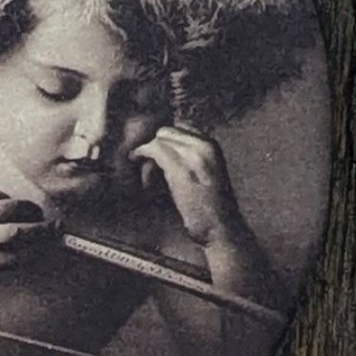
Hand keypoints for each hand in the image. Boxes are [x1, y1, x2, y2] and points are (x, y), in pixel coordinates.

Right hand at [0, 180, 50, 276]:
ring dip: (38, 234)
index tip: (23, 208)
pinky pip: (2, 260)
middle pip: (15, 212)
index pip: (1, 196)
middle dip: (36, 214)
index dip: (15, 202)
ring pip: (15, 234)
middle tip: (51, 219)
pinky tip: (32, 257)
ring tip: (52, 235)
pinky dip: (21, 258)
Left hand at [129, 125, 245, 248]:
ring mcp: (194, 156)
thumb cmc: (210, 207)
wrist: (221, 228)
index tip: (156, 156)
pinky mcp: (180, 169)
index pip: (180, 127)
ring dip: (148, 154)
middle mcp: (205, 146)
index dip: (165, 141)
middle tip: (150, 168)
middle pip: (167, 131)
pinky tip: (135, 160)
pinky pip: (155, 150)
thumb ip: (190, 157)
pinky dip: (141, 153)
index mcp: (212, 146)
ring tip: (148, 178)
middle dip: (155, 146)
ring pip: (160, 139)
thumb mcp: (206, 173)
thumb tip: (162, 147)